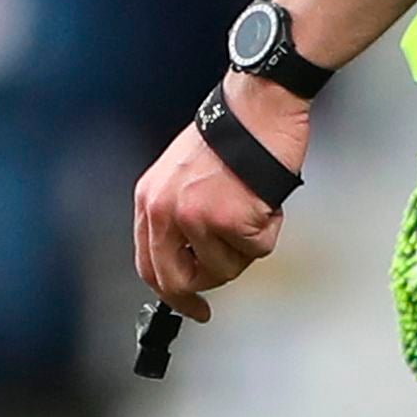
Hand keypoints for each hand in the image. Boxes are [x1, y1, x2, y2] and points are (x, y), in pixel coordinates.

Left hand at [129, 72, 307, 318]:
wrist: (256, 109)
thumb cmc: (228, 137)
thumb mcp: (179, 176)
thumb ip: (177, 217)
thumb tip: (188, 260)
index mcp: (150, 200)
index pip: (148, 264)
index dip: (169, 293)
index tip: (188, 306)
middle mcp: (167, 211)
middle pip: (178, 280)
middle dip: (202, 289)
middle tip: (210, 303)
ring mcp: (197, 218)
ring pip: (224, 268)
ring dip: (244, 248)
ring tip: (250, 209)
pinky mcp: (232, 220)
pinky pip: (257, 249)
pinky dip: (268, 231)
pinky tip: (264, 202)